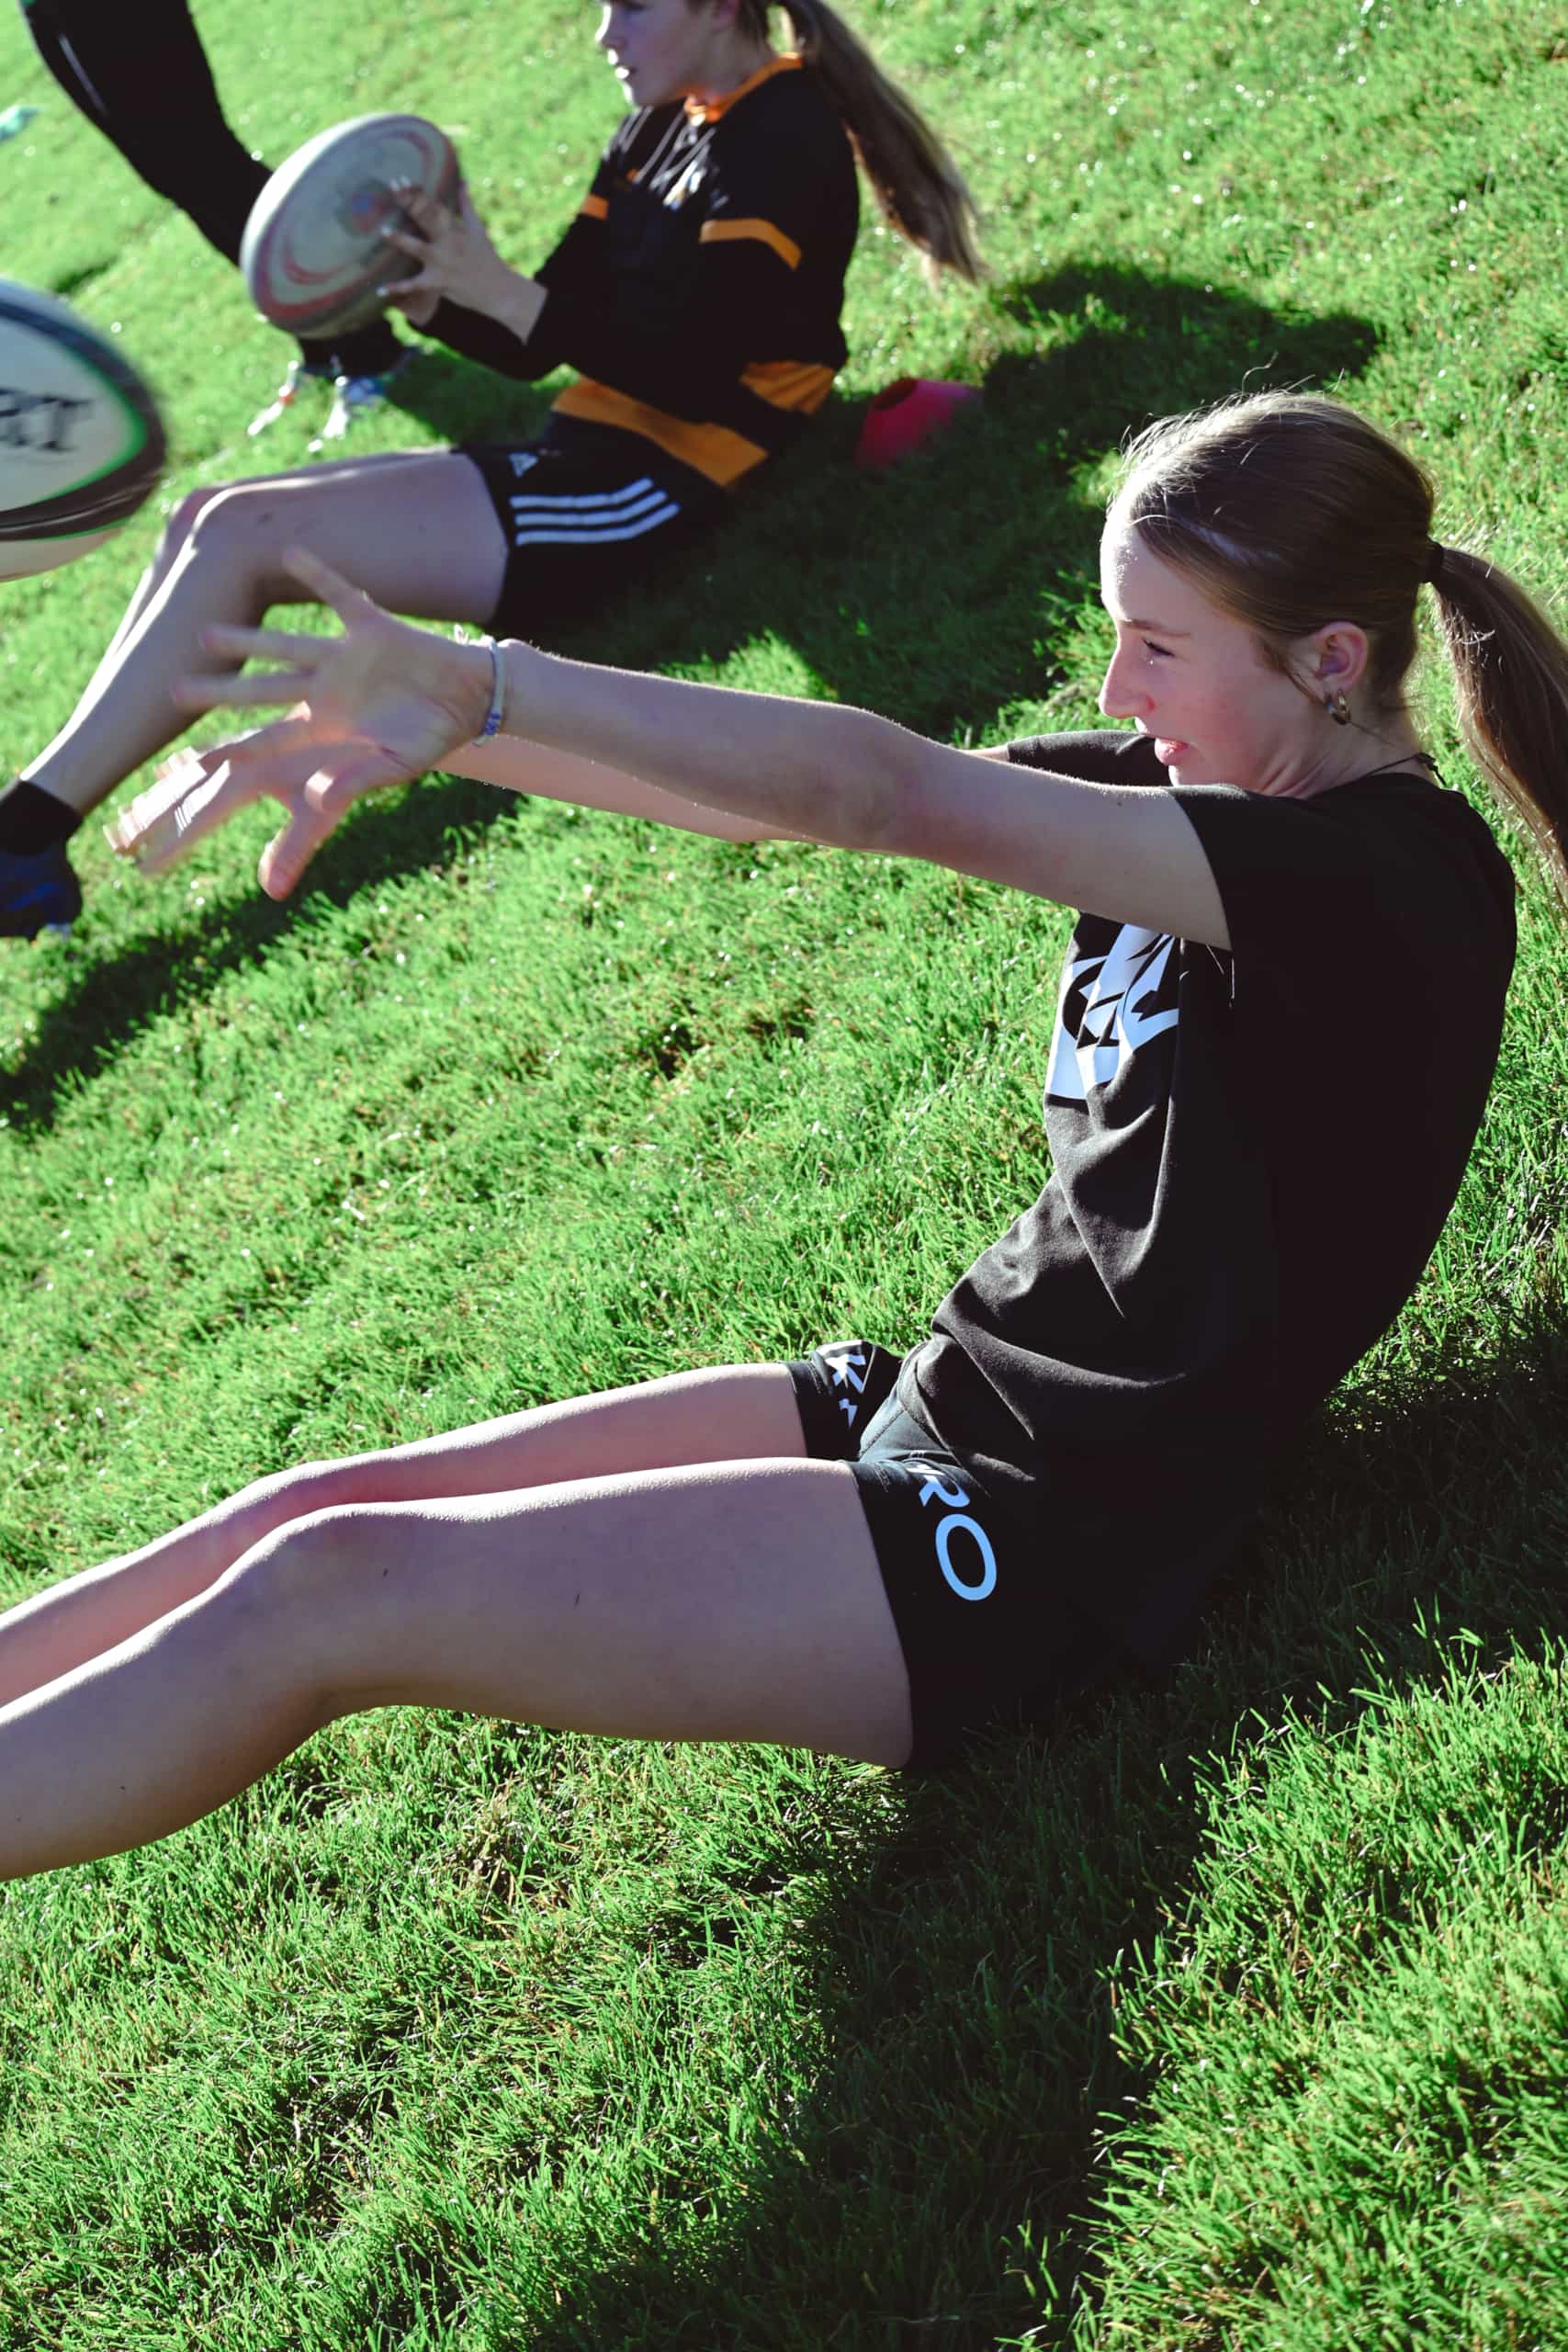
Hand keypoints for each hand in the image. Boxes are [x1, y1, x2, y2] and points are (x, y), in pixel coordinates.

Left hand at [110, 547, 495, 896]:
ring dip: (247, 639)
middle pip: (261, 689)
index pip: (270, 738)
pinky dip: (318, 575)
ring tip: (206, 631)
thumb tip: (318, 801)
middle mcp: (327, 689)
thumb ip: (356, 780)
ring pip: (285, 645)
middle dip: (219, 690)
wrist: (470, 699)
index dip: (234, 747)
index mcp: (327, 725)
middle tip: (173, 689)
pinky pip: (340, 596)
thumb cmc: (432, 737)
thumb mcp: (395, 766)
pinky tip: (290, 551)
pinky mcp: (372, 627)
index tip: (192, 760)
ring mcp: (345, 657)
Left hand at [377, 180, 523, 326]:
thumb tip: (463, 182)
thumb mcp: (478, 230)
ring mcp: (442, 263)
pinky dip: (396, 289)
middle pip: (425, 217)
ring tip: (382, 231)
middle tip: (392, 187)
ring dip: (400, 240)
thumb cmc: (487, 258)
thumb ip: (466, 205)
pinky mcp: (438, 284)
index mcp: (455, 227)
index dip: (417, 191)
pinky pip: (414, 286)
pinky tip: (378, 289)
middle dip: (409, 202)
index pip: (433, 204)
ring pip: (418, 248)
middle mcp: (448, 242)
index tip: (401, 179)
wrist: (500, 291)